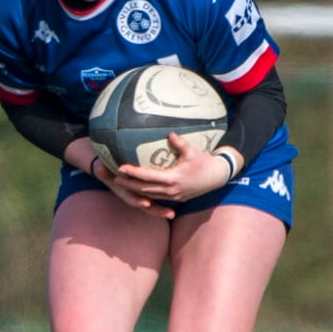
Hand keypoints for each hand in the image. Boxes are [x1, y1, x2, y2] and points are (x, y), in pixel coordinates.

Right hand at [88, 154, 175, 217]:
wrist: (104, 169)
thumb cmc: (105, 167)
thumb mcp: (103, 168)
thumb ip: (102, 170)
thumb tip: (99, 168)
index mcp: (122, 190)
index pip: (131, 197)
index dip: (137, 200)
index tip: (146, 203)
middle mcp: (130, 195)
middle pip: (145, 205)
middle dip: (157, 210)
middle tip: (171, 214)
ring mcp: (136, 196)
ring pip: (150, 206)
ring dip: (161, 210)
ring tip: (172, 214)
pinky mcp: (142, 193)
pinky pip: (154, 199)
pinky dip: (161, 202)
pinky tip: (172, 205)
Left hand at [120, 132, 236, 207]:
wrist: (218, 177)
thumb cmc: (205, 162)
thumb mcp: (192, 151)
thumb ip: (180, 142)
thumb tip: (169, 133)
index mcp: (172, 179)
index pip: (147, 177)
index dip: (133, 173)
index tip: (121, 167)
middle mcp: (171, 190)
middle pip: (144, 189)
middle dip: (129, 184)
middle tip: (114, 177)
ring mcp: (174, 196)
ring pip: (149, 195)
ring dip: (135, 190)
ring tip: (123, 184)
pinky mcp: (177, 198)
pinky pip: (158, 197)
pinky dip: (146, 194)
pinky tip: (139, 189)